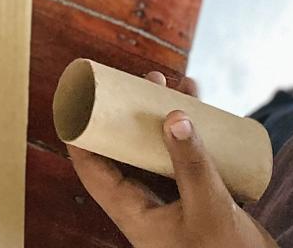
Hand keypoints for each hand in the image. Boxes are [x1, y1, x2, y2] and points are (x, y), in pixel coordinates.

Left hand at [69, 73, 276, 247]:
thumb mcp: (209, 207)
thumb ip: (191, 163)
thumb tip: (174, 115)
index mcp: (134, 213)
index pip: (93, 169)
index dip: (83, 133)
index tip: (82, 97)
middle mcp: (147, 206)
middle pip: (128, 151)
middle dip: (136, 112)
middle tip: (151, 79)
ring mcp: (173, 204)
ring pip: (160, 153)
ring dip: (168, 119)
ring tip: (180, 84)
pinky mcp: (199, 203)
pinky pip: (187, 162)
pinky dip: (193, 137)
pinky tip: (206, 113)